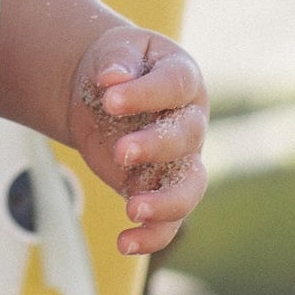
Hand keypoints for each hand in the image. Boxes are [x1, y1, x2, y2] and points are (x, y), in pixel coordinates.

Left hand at [64, 24, 207, 256]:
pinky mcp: (159, 187)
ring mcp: (179, 159)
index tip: (111, 99)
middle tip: (121, 151)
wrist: (104, 92)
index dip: (147, 94)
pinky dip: (152, 236)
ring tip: (132, 209)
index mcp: (183, 79)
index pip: (176, 86)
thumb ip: (117, 61)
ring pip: (190, 186)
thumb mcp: (116, 51)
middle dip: (155, 146)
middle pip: (186, 137)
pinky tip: (124, 243)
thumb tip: (112, 78)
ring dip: (166, 202)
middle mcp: (189, 121)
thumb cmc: (118, 66)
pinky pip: (169, 220)